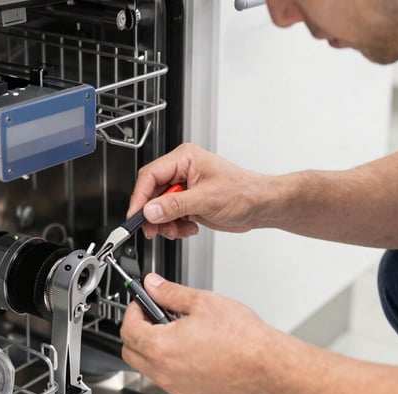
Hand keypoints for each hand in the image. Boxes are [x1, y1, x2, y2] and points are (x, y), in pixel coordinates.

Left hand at [120, 273, 284, 393]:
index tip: (143, 302)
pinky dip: (171, 364)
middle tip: (155, 315)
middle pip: (131, 352)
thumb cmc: (241, 337)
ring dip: (154, 348)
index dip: (133, 310)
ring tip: (179, 330)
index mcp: (161, 347)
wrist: (266, 365)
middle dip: (138, 331)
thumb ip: (170, 293)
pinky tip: (192, 349)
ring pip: (149, 367)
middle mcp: (164, 373)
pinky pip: (169, 379)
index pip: (128, 329)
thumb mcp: (202, 302)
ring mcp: (177, 387)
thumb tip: (153, 285)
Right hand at [128, 143, 267, 239]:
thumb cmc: (244, 193)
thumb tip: (151, 210)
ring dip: (165, 223)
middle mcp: (182, 171)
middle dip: (153, 214)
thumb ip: (175, 205)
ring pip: (159, 207)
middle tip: (154, 230)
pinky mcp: (188, 202)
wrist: (261, 206)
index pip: (150, 175)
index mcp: (185, 159)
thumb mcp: (207, 199)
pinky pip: (170, 215)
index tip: (136, 215)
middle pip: (152, 193)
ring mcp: (185, 187)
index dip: (140, 197)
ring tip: (177, 230)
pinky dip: (175, 226)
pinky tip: (189, 228)